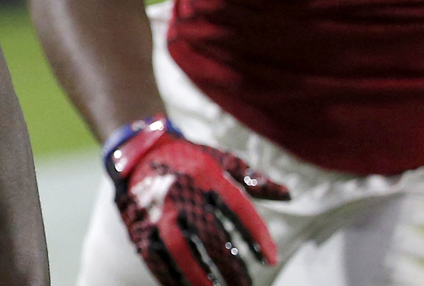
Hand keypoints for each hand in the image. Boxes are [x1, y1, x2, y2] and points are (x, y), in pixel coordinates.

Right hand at [106, 118, 289, 285]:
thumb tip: (289, 196)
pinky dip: (171, 275)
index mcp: (205, 175)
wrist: (135, 150)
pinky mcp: (139, 224)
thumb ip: (253, 178)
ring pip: (181, 250)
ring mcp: (157, 210)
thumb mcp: (220, 159)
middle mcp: (181, 193)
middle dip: (230, 265)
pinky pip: (155, 255)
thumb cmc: (188, 158)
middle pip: (210, 236)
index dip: (256, 236)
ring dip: (200, 276)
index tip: (270, 259)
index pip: (238, 209)